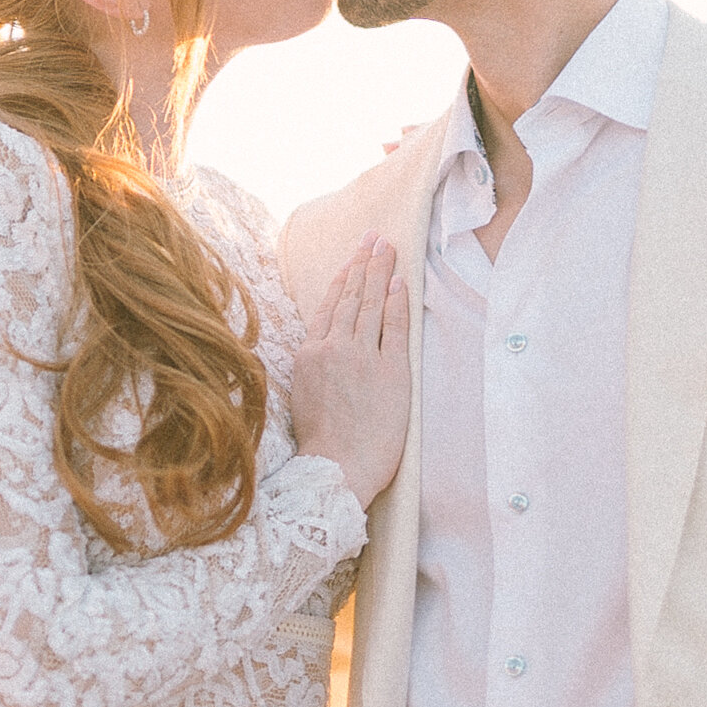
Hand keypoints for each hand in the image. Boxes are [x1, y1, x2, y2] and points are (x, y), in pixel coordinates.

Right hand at [291, 236, 410, 509]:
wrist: (336, 470)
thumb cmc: (321, 446)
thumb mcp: (304, 396)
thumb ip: (314, 366)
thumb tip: (323, 349)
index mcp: (309, 355)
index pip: (328, 306)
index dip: (342, 279)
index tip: (351, 259)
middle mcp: (333, 349)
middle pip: (351, 297)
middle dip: (364, 263)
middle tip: (374, 237)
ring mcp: (361, 357)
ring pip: (371, 304)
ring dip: (380, 272)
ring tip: (388, 248)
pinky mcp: (390, 371)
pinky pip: (394, 327)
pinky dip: (397, 302)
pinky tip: (401, 281)